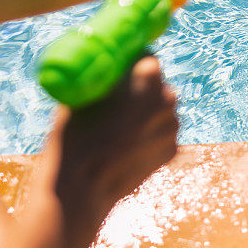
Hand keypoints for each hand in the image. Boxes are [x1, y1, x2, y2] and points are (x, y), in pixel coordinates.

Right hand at [48, 56, 177, 215]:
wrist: (81, 190)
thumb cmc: (75, 137)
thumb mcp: (83, 95)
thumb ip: (104, 77)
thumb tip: (106, 65)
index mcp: (148, 78)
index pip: (146, 57)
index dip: (131, 62)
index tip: (119, 70)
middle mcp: (167, 99)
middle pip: (157, 84)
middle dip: (140, 88)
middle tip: (116, 99)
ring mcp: (172, 128)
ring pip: (162, 109)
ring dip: (146, 111)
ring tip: (119, 125)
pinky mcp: (172, 151)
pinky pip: (161, 133)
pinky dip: (149, 134)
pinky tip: (126, 144)